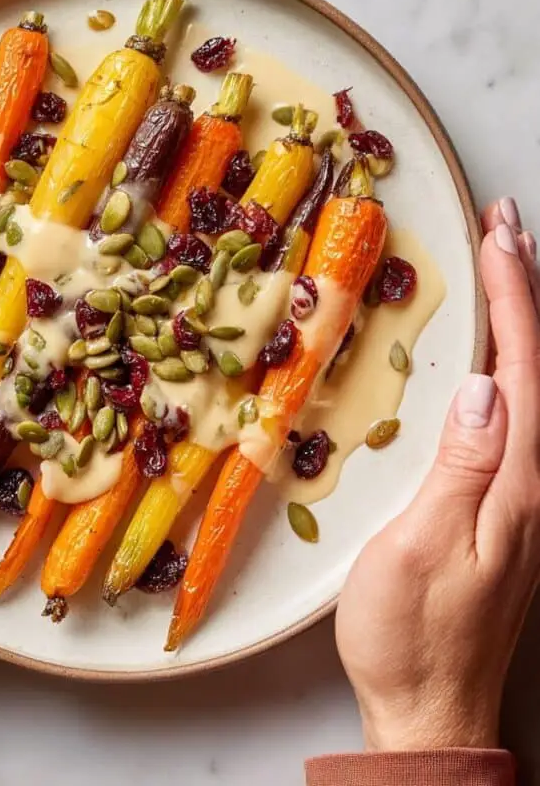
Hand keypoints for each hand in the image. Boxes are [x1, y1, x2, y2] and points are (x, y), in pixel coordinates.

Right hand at [336, 197, 539, 751]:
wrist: (430, 711)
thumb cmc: (412, 637)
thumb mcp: (423, 550)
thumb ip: (461, 468)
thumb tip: (485, 390)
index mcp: (519, 485)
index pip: (525, 370)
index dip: (514, 297)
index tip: (500, 239)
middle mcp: (532, 484)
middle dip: (526, 289)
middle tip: (510, 229)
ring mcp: (520, 496)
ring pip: (531, 387)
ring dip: (522, 320)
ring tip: (508, 267)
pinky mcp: (501, 507)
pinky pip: (514, 414)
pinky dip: (509, 365)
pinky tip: (494, 356)